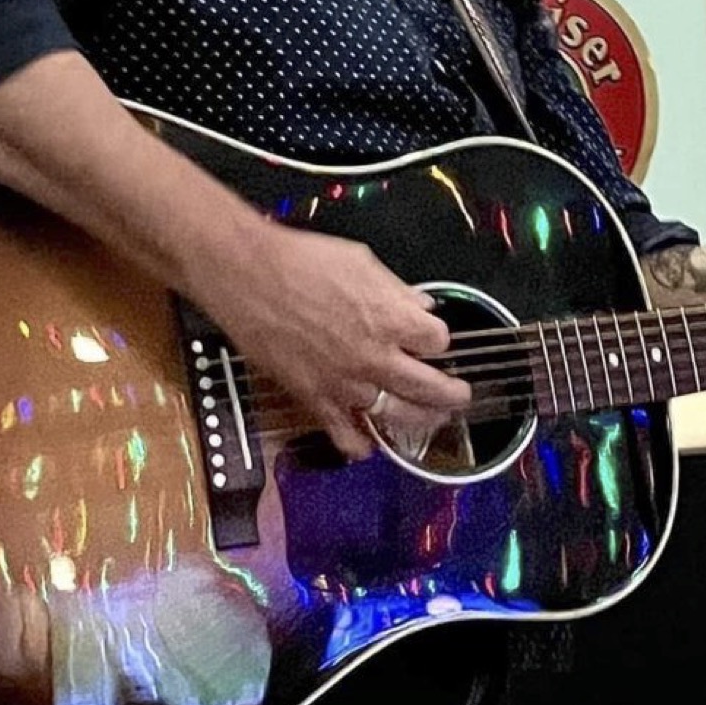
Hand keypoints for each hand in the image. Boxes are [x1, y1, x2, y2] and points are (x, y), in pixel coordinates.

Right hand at [195, 225, 468, 459]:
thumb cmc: (301, 259)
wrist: (247, 275)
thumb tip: (420, 304)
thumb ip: (396, 289)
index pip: (439, 342)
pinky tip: (368, 445)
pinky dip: (360, 445)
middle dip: (451, 394)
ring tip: (430, 419)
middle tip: (459, 395)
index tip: (432, 339)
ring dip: (420, 420)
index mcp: (392, 318)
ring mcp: (346, 383)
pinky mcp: (315, 399)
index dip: (437, 340)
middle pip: (432, 388)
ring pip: (397, 417)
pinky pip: (346, 436)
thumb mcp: (361, 260)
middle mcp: (376, 357)